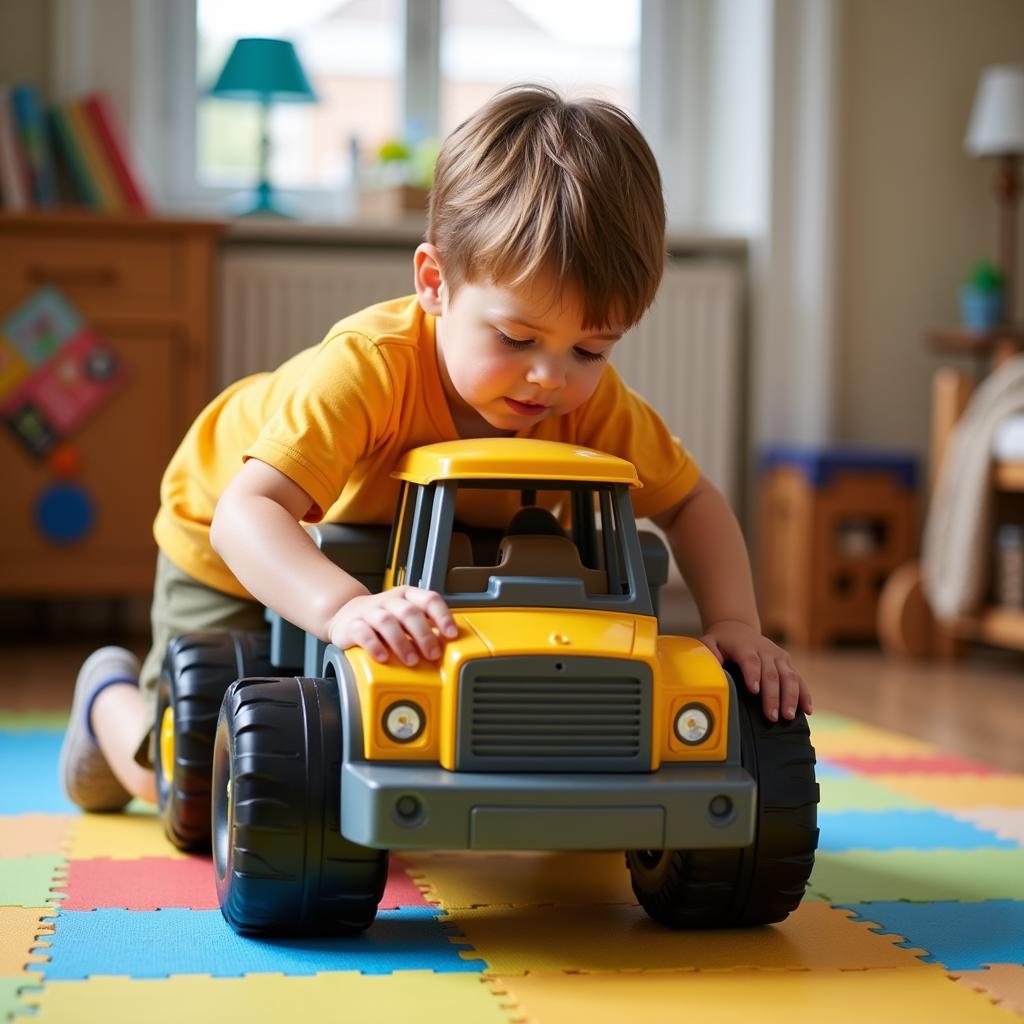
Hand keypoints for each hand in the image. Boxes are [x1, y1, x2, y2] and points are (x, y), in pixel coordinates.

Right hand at [327, 586, 457, 665]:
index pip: (429, 599)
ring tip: (411, 661)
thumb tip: (448, 646)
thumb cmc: (383, 619)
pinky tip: (383, 657)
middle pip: (409, 612)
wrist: (345, 615)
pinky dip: (374, 645)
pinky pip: (363, 632)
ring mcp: (369, 611)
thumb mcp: (405, 618)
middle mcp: (389, 600)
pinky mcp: (352, 625)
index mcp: (407, 596)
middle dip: (424, 635)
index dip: (442, 616)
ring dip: (401, 642)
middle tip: (433, 654)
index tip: (451, 634)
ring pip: (386, 621)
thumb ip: (425, 627)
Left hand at [700, 619, 811, 721]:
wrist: (737, 628)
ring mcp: (778, 656)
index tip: (754, 691)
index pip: (750, 660)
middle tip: (771, 716)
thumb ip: (707, 654)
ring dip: (790, 697)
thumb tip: (710, 669)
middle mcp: (765, 650)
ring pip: (789, 676)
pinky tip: (808, 710)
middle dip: (772, 695)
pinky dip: (804, 694)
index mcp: (744, 646)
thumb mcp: (709, 643)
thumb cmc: (722, 642)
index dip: (753, 674)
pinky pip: (798, 679)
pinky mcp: (787, 663)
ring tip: (788, 717)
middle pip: (771, 673)